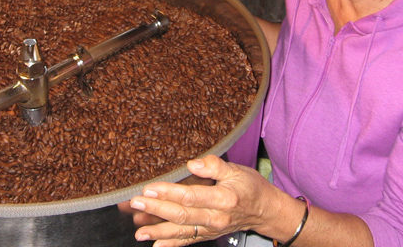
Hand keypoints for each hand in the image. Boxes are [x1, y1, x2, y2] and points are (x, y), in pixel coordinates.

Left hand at [129, 155, 275, 245]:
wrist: (265, 211)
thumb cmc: (250, 187)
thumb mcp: (236, 170)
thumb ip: (214, 165)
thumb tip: (193, 163)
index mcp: (223, 199)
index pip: (190, 197)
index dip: (168, 193)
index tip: (150, 189)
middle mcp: (216, 218)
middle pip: (182, 215)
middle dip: (156, 210)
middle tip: (136, 203)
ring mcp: (211, 230)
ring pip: (181, 231)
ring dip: (158, 232)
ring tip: (139, 232)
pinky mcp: (208, 235)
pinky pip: (188, 241)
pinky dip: (171, 245)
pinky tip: (156, 246)